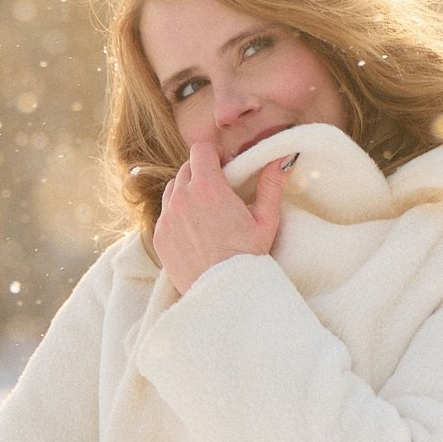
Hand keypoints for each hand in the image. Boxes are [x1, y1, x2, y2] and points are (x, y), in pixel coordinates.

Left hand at [152, 139, 291, 294]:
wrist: (224, 292)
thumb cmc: (248, 257)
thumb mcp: (266, 220)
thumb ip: (270, 184)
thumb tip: (282, 158)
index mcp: (208, 187)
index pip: (200, 149)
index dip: (214, 153)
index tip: (225, 164)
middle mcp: (182, 197)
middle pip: (186, 168)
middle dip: (202, 171)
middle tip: (220, 187)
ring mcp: (167, 217)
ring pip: (173, 188)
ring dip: (187, 190)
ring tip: (206, 208)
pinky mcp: (160, 236)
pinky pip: (166, 213)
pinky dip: (178, 213)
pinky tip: (196, 228)